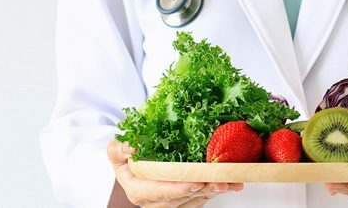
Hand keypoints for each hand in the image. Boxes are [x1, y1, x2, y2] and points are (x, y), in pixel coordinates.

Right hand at [107, 138, 243, 206]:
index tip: (194, 182)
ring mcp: (172, 201)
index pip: (158, 193)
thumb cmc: (127, 154)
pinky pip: (202, 196)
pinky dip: (217, 189)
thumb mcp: (117, 149)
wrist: (136, 156)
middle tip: (219, 181)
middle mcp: (156, 201)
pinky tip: (231, 183)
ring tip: (229, 182)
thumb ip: (118, 149)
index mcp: (138, 191)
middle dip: (202, 190)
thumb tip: (129, 147)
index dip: (177, 189)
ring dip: (213, 191)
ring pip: (195, 199)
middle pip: (181, 198)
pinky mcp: (186, 198)